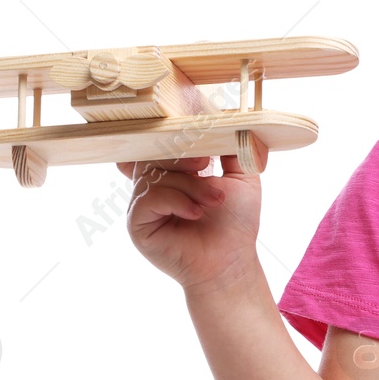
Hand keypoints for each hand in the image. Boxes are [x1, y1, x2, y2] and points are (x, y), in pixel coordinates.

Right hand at [113, 143, 268, 295]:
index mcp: (174, 172)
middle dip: (182, 156)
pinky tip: (195, 214)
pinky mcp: (137, 224)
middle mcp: (154, 185)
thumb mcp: (241, 176)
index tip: (197, 134)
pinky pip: (148, 198)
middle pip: (154, 153)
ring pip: (154, 175)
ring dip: (190, 185)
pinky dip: (176, 201)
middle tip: (205, 165)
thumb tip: (230, 119)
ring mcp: (143, 204)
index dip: (175, 135)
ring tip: (214, 201)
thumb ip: (233, 148)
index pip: (163, 142)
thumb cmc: (235, 222)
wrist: (232, 261)